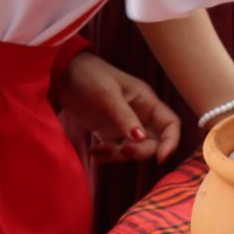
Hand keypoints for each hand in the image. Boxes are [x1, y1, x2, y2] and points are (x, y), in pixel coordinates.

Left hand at [53, 51, 181, 163]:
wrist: (62, 75)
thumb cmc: (89, 76)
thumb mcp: (108, 95)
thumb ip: (124, 117)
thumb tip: (141, 139)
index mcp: (147, 101)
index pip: (170, 124)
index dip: (170, 142)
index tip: (160, 158)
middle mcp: (140, 114)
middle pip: (153, 142)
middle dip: (141, 151)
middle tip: (122, 150)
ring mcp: (123, 124)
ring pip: (134, 149)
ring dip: (120, 155)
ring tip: (99, 149)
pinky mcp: (107, 132)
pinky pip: (115, 150)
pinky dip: (107, 155)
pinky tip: (93, 150)